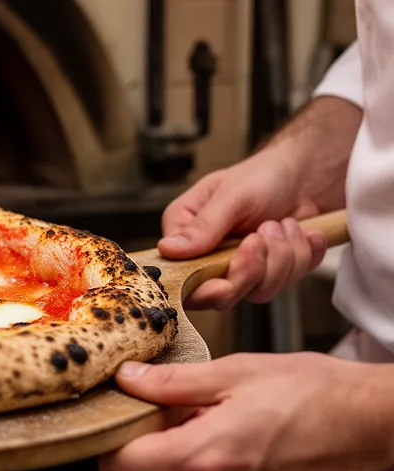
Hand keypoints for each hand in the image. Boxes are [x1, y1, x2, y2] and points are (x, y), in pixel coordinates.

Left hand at [99, 353, 393, 470]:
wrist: (385, 429)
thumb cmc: (320, 395)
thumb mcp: (237, 373)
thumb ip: (173, 384)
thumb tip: (128, 380)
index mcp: (205, 458)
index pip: (121, 467)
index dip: (117, 439)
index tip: (129, 417)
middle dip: (161, 445)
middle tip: (191, 411)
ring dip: (194, 462)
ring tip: (230, 427)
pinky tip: (252, 449)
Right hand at [159, 154, 329, 309]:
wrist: (304, 176)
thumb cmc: (262, 176)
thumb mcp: (231, 196)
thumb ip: (203, 226)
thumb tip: (168, 249)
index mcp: (185, 234)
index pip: (182, 277)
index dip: (203, 289)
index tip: (224, 284)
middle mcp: (207, 256)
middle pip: (224, 293)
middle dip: (254, 266)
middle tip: (265, 231)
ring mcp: (240, 268)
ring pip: (260, 291)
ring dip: (284, 256)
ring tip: (285, 223)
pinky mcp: (270, 274)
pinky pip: (288, 284)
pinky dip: (303, 256)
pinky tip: (302, 232)